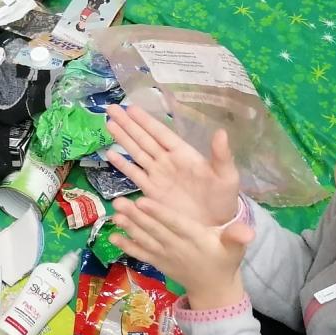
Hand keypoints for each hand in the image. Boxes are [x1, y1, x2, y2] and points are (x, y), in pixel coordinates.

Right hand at [104, 104, 241, 227]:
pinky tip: (110, 154)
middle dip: (128, 124)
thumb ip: (221, 155)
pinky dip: (122, 165)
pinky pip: (134, 174)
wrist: (215, 227)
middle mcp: (167, 161)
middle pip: (144, 138)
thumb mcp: (226, 176)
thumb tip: (221, 132)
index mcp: (184, 154)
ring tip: (109, 123)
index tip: (131, 107)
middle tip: (111, 108)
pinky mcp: (151, 192)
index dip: (146, 121)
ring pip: (136, 152)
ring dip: (122, 138)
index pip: (161, 133)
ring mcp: (158, 176)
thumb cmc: (223, 198)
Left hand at [110, 196, 252, 309]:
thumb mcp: (235, 247)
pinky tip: (112, 238)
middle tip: (119, 202)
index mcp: (196, 238)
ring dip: (128, 228)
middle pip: (155, 230)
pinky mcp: (158, 263)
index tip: (143, 201)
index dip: (159, 213)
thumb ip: (237, 237)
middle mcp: (178, 247)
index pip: (176, 223)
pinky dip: (127, 247)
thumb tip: (248, 231)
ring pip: (145, 240)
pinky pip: (142, 255)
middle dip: (137, 216)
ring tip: (114, 214)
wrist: (214, 289)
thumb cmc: (225, 259)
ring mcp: (166, 256)